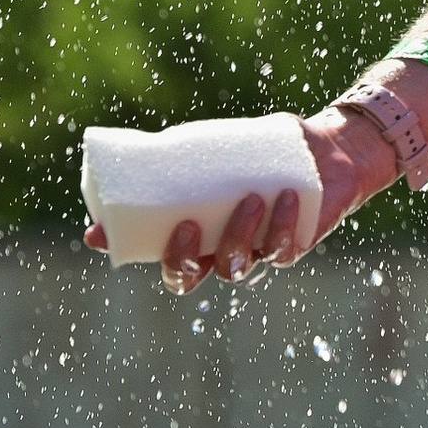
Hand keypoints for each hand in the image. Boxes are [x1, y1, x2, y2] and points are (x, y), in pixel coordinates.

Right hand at [81, 111, 381, 290]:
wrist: (326, 152)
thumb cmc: (263, 152)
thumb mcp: (220, 149)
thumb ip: (182, 156)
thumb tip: (128, 156)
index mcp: (197, 234)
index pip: (155, 253)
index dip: (127, 250)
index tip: (101, 234)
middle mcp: (220, 251)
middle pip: (187, 278)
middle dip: (180, 260)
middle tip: (187, 226)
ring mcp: (255, 253)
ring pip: (234, 267)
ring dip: (236, 237)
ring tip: (251, 198)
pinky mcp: (292, 246)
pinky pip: (282, 251)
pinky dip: (281, 225)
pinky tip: (285, 195)